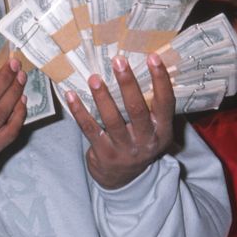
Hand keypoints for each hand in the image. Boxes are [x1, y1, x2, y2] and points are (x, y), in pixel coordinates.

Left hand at [65, 53, 174, 188]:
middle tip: (118, 61)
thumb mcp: (153, 130)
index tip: (152, 57)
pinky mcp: (103, 153)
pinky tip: (71, 95)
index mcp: (162, 131)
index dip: (160, 80)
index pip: (166, 103)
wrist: (122, 179)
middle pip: (137, 109)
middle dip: (127, 84)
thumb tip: (146, 69)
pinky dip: (79, 111)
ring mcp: (124, 149)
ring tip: (93, 77)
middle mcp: (146, 141)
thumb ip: (151, 107)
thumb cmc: (137, 142)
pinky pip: (89, 129)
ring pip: (111, 119)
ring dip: (101, 96)